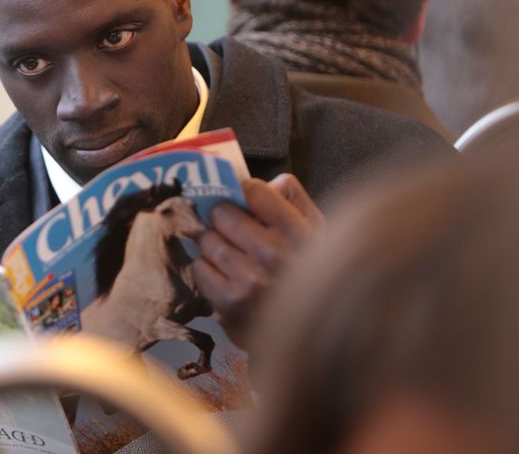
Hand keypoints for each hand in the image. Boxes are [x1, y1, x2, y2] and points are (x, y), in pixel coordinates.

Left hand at [192, 174, 324, 346]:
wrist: (314, 336)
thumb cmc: (311, 274)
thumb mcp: (318, 232)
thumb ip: (293, 199)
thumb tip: (261, 183)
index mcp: (299, 232)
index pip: (254, 191)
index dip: (247, 193)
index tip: (247, 202)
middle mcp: (274, 255)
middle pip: (223, 213)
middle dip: (225, 217)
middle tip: (231, 226)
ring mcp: (250, 282)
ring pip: (208, 241)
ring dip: (214, 244)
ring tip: (231, 253)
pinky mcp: (230, 306)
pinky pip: (200, 269)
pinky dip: (208, 270)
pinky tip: (226, 275)